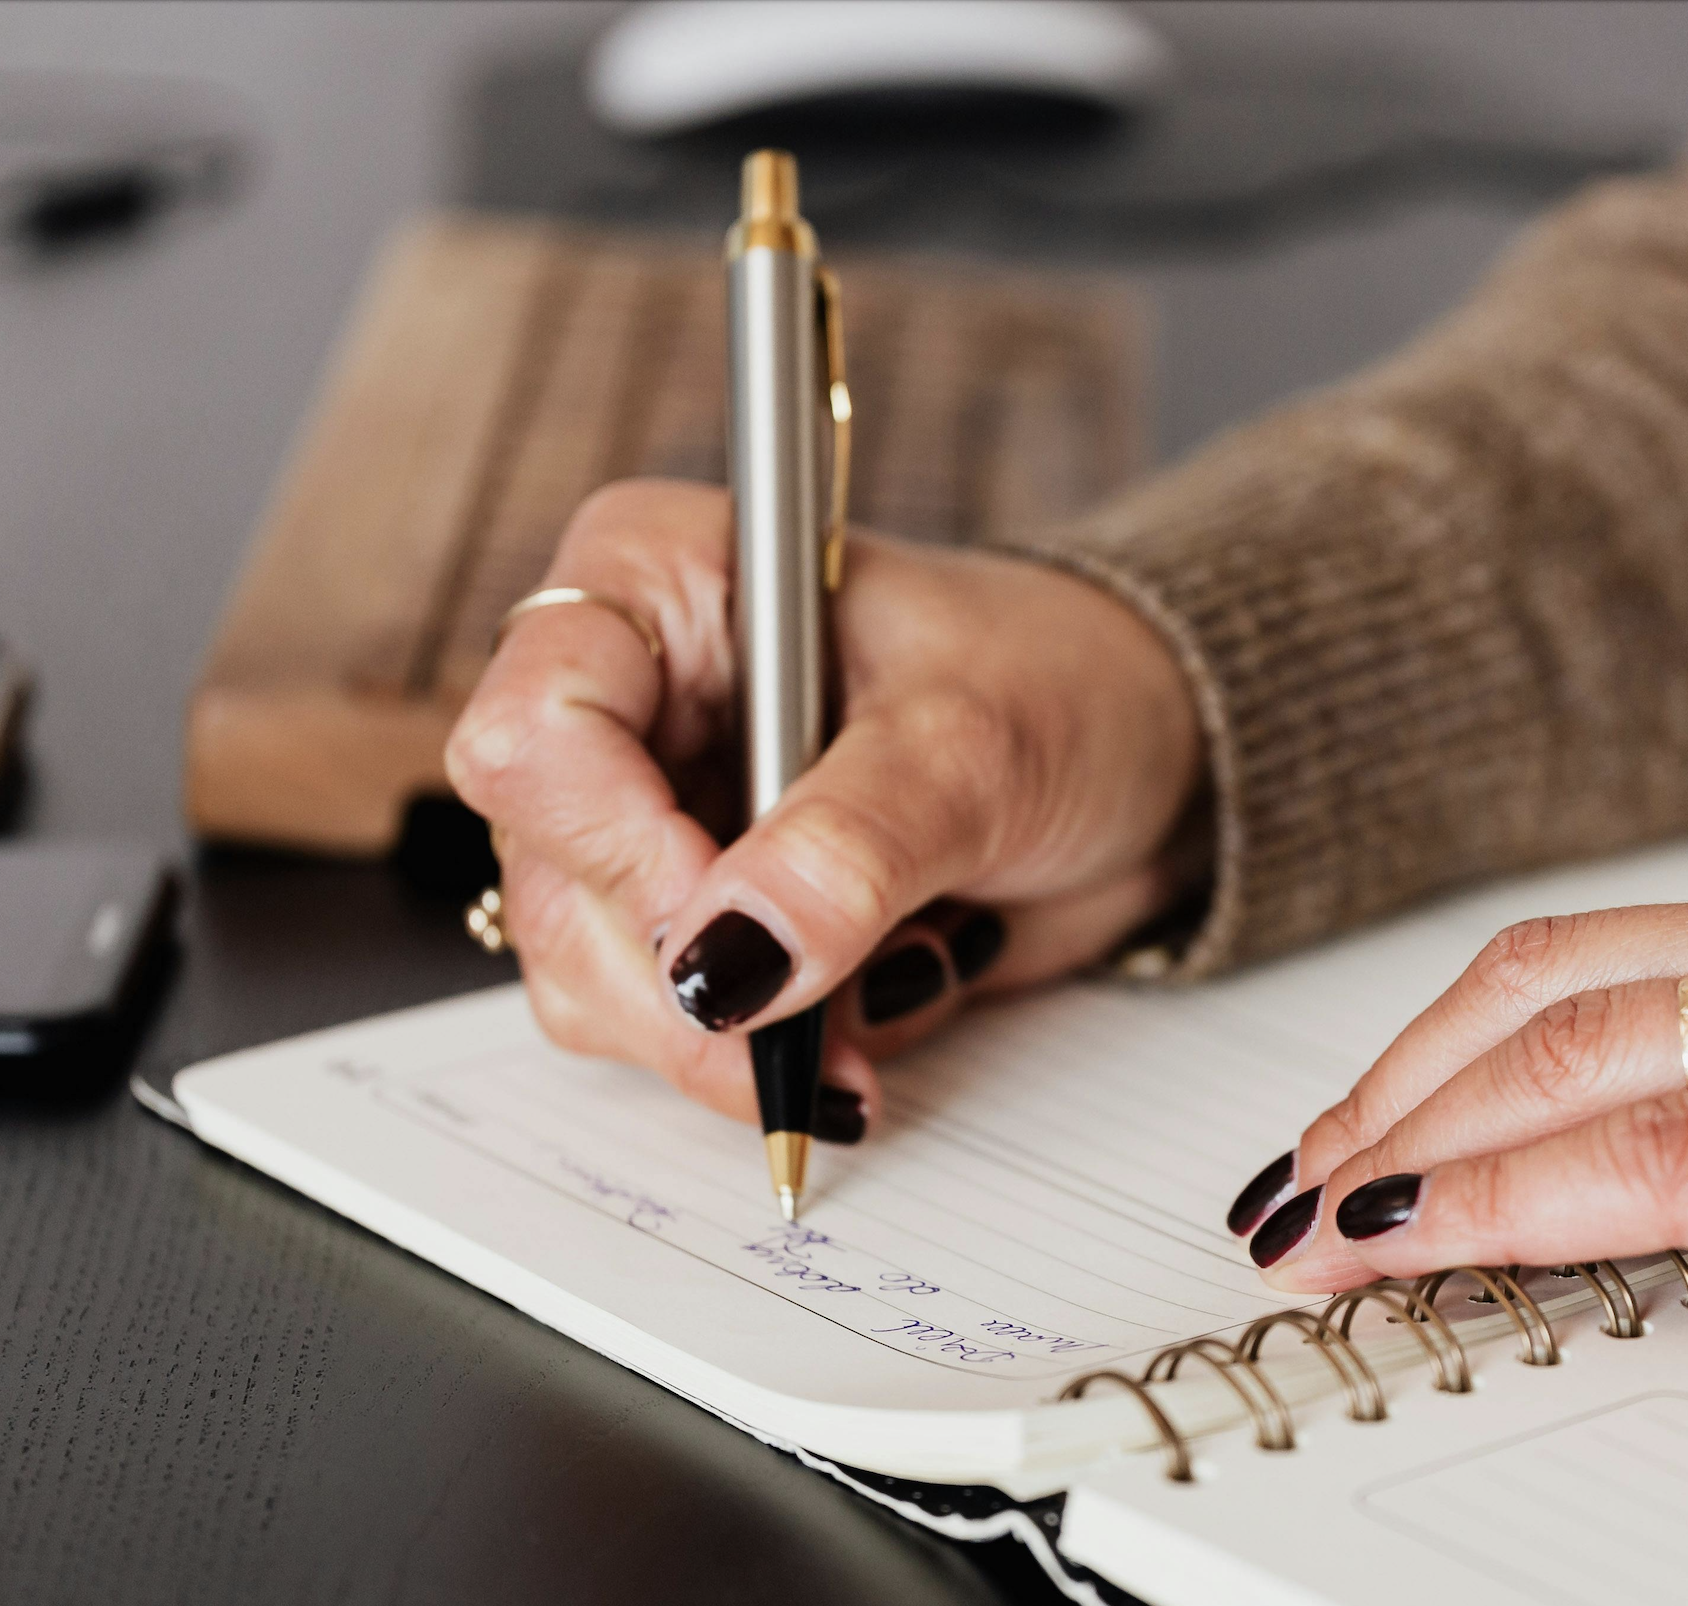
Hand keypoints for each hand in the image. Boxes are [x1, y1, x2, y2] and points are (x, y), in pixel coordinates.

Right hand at [446, 479, 1203, 1131]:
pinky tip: (881, 1000)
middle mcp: (631, 699)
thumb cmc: (1065, 684)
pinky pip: (674, 1030)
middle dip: (686, 988)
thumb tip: (729, 964)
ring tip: (884, 998)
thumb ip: (850, 849)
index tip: (734, 936)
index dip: (616, 851)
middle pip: (554, 882)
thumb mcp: (973, 746)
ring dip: (736, 1038)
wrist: (1150, 758)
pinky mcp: (705, 919)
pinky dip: (778, 1052)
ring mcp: (657, 817)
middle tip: (811, 1035)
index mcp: (660, 583)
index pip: (537, 728)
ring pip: (593, 979)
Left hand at [1232, 815, 1687, 1338]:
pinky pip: (1673, 1151)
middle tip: (1297, 1172)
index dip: (1456, 1040)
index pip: (1611, 957)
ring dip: (1413, 1136)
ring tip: (1315, 1218)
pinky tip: (1423, 1238)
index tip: (1374, 1119)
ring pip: (1576, 1051)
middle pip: (1550, 982)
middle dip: (1394, 1081)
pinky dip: (1515, 1191)